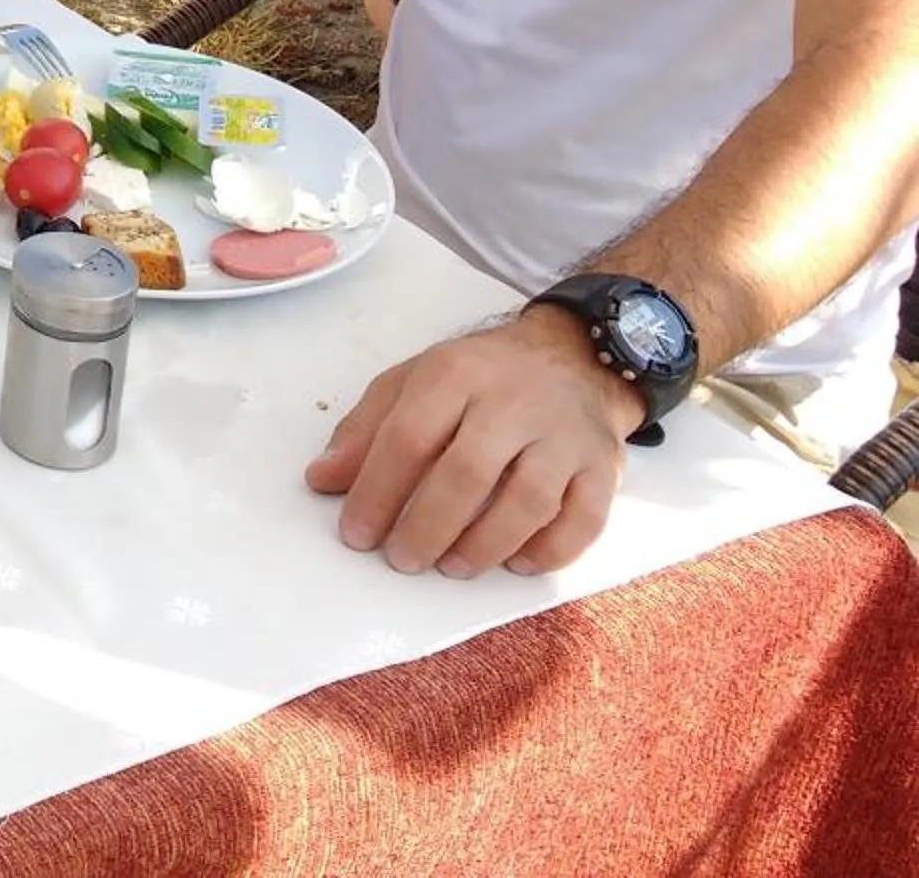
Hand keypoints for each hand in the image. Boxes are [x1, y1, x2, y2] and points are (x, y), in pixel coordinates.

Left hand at [304, 311, 647, 576]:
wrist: (572, 358)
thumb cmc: (479, 379)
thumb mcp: (412, 383)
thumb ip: (365, 430)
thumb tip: (321, 480)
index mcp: (456, 374)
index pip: (408, 437)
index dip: (377, 491)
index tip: (357, 534)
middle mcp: (514, 401)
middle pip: (467, 473)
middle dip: (427, 526)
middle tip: (402, 559)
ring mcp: (565, 435)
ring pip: (528, 501)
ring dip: (484, 545)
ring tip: (451, 566)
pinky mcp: (604, 466)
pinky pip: (584, 520)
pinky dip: (549, 551)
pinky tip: (516, 564)